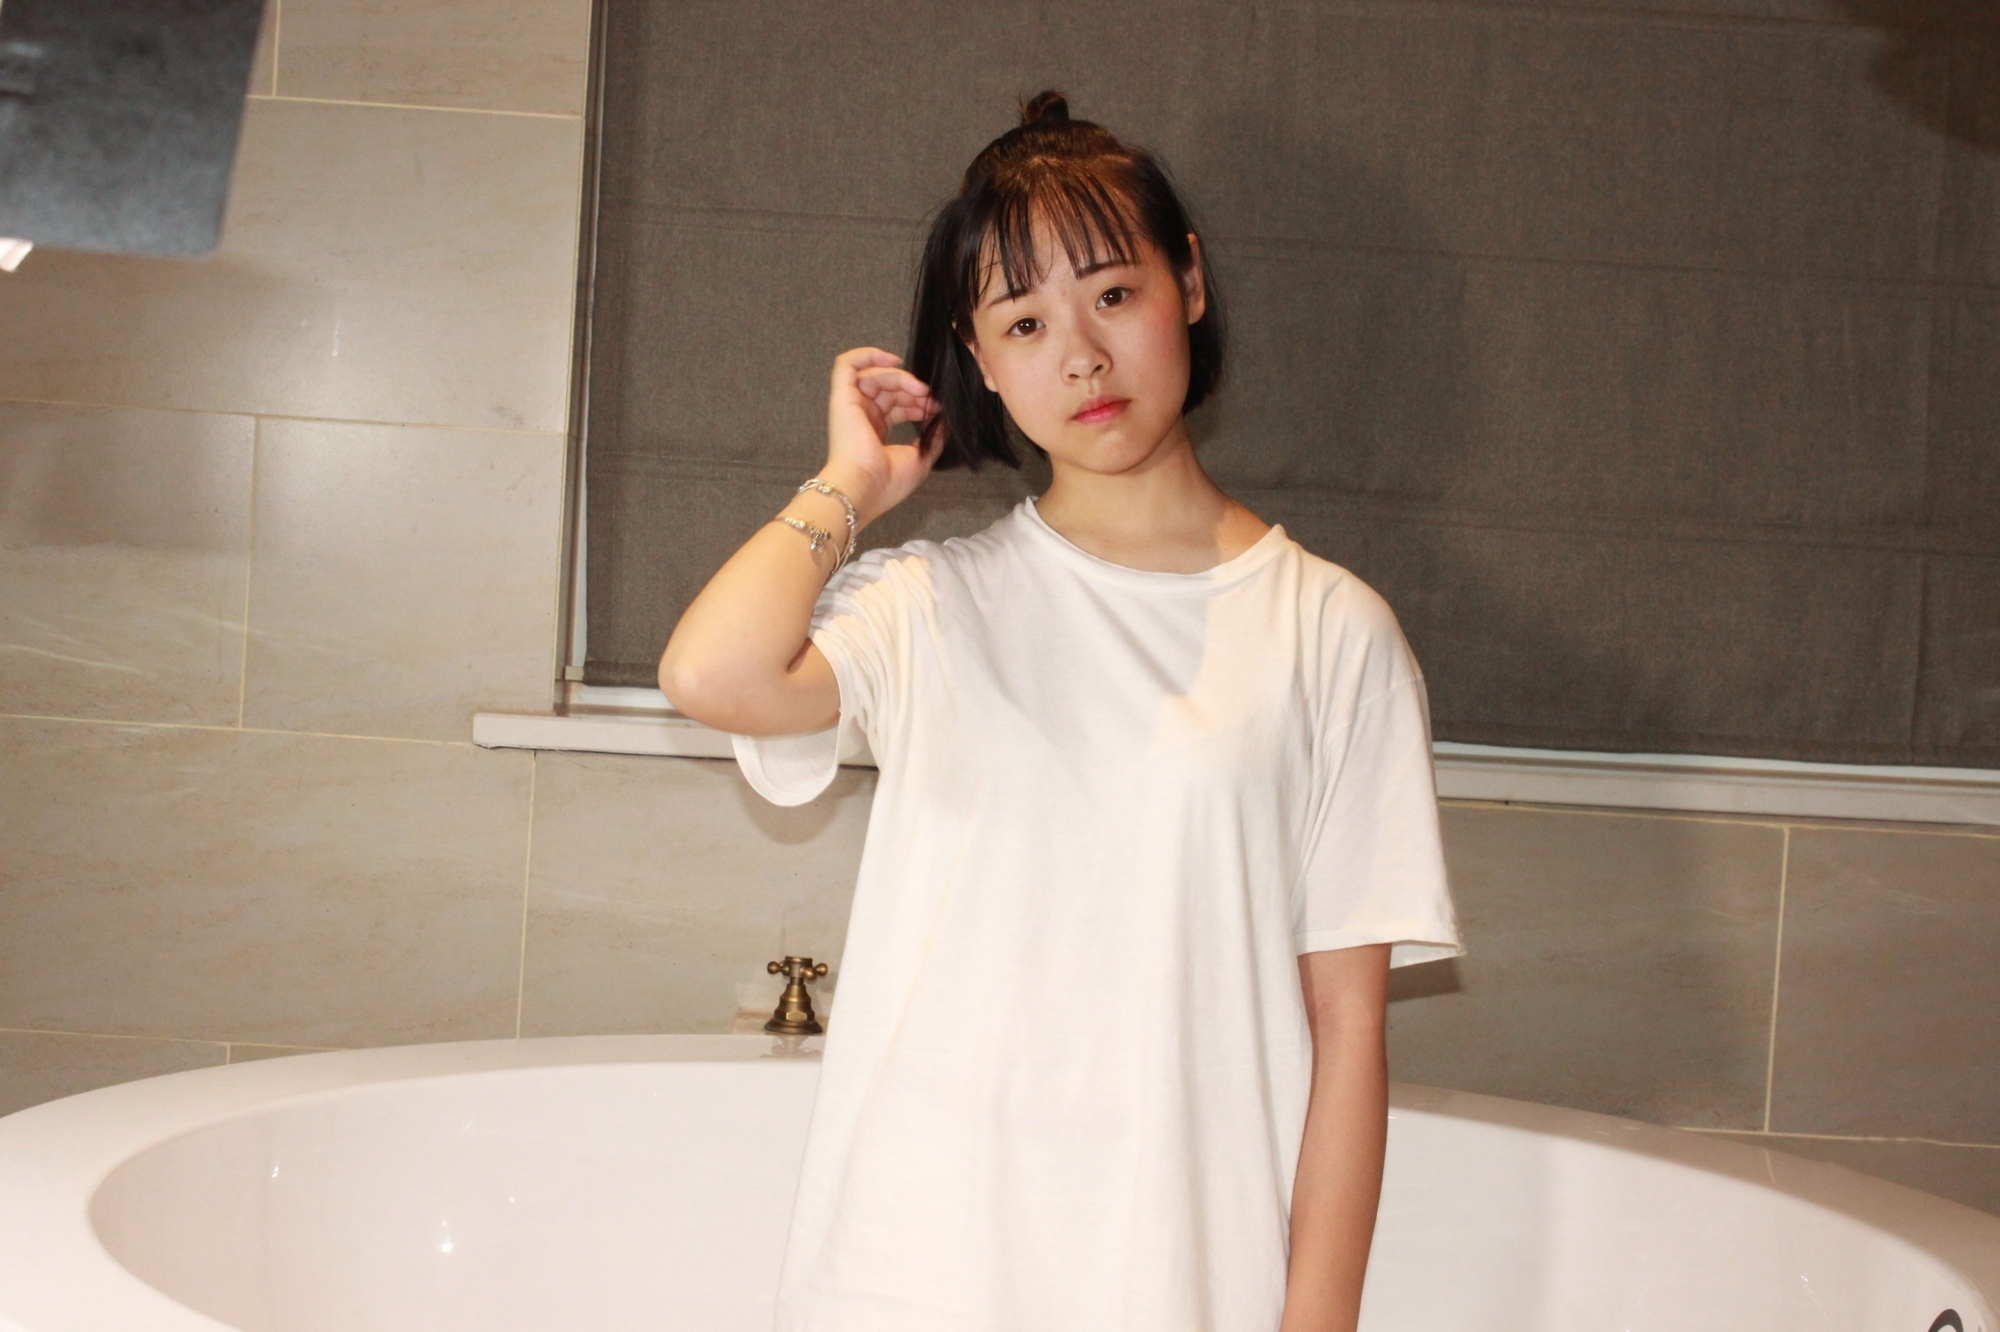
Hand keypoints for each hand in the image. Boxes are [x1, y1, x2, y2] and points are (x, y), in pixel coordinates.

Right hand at [821, 347, 940, 525]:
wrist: (865, 486)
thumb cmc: (888, 482)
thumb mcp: (920, 458)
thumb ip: (933, 437)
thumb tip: (944, 420)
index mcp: (875, 432)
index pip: (896, 406)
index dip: (917, 402)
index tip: (936, 408)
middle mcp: (862, 417)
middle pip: (888, 390)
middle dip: (912, 389)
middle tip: (929, 397)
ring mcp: (850, 406)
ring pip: (875, 376)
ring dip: (901, 378)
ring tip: (919, 390)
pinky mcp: (842, 397)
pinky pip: (847, 365)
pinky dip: (868, 355)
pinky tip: (893, 361)